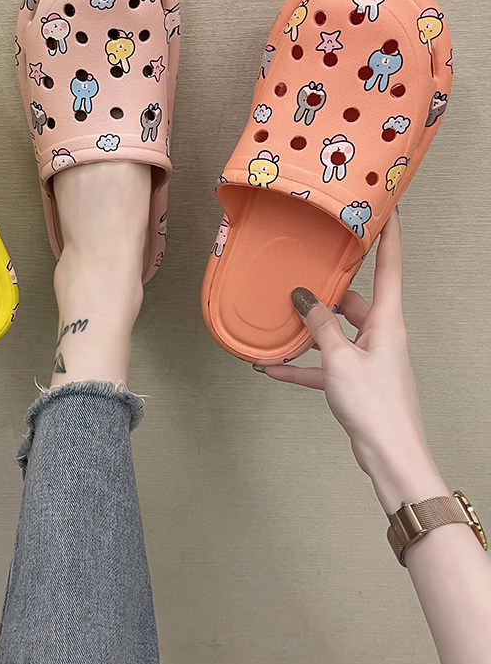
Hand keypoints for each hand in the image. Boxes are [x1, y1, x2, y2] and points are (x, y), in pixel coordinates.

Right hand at [263, 213, 433, 492]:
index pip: (390, 267)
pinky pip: (323, 365)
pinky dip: (302, 365)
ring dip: (307, 331)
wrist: (388, 453)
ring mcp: (367, 357)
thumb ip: (319, 326)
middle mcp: (380, 334)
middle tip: (301, 274)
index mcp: (386, 321)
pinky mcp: (354, 380)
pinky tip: (273, 365)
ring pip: (334, 333)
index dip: (388, 236)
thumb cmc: (375, 405)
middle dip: (324, 292)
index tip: (385, 210)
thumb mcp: (339, 359)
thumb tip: (302, 296)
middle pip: (352, 301)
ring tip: (278, 321)